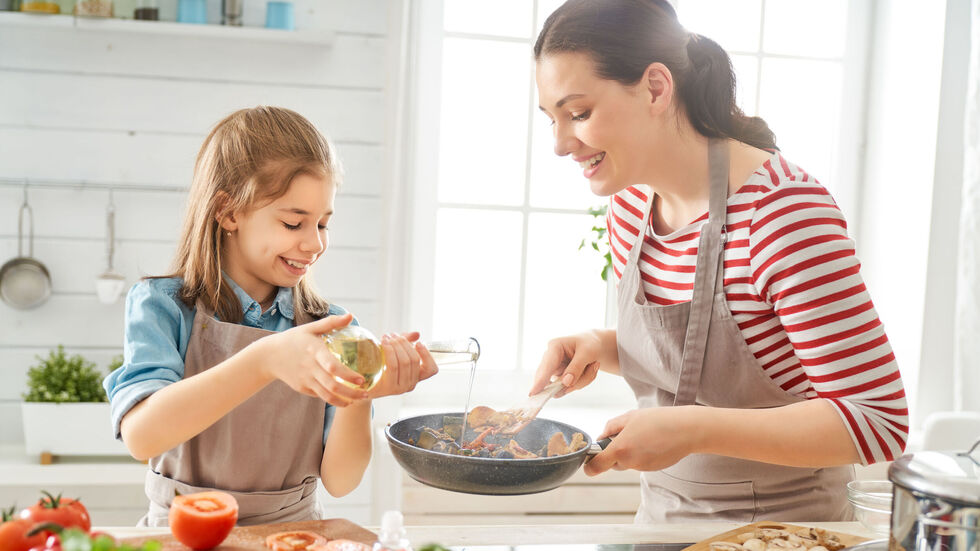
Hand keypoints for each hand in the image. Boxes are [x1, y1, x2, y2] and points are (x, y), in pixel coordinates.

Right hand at [255, 313, 366, 406]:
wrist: (269, 355)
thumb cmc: (293, 339)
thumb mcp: (310, 328)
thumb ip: (331, 323)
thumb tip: (351, 315)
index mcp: (314, 351)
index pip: (332, 367)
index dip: (347, 375)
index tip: (362, 379)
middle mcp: (310, 368)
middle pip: (332, 386)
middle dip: (351, 393)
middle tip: (366, 395)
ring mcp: (305, 380)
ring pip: (326, 395)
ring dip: (344, 400)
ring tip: (358, 400)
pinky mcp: (302, 388)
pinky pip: (319, 395)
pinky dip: (333, 399)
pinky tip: (345, 399)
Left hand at [366, 332, 438, 398]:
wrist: (362, 384)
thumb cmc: (380, 367)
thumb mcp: (395, 353)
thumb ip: (407, 343)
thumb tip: (417, 334)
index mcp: (416, 377)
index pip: (431, 369)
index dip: (427, 355)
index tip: (418, 343)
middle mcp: (411, 385)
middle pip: (414, 360)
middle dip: (404, 343)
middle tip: (393, 335)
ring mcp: (400, 388)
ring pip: (404, 361)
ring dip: (396, 345)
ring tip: (387, 337)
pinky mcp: (389, 388)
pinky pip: (393, 365)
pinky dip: (389, 351)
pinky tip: (384, 344)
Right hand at [530, 332, 603, 397]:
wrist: (594, 345)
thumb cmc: (590, 344)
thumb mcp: (588, 352)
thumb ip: (576, 367)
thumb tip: (566, 383)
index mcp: (554, 346)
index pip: (546, 366)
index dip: (540, 380)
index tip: (533, 393)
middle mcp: (550, 359)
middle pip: (553, 380)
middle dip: (574, 381)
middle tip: (590, 369)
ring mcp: (554, 371)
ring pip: (563, 387)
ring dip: (582, 380)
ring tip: (593, 364)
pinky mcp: (559, 379)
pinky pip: (569, 388)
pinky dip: (582, 382)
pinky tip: (589, 369)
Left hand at [584, 406, 699, 475]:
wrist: (686, 430)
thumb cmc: (658, 420)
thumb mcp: (630, 417)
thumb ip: (611, 427)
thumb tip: (601, 437)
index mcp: (620, 449)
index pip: (596, 467)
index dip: (589, 465)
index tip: (589, 460)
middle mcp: (630, 462)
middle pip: (612, 463)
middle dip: (614, 452)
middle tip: (626, 435)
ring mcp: (642, 467)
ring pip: (627, 462)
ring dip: (629, 452)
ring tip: (644, 435)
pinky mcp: (653, 469)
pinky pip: (640, 463)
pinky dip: (642, 454)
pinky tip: (652, 442)